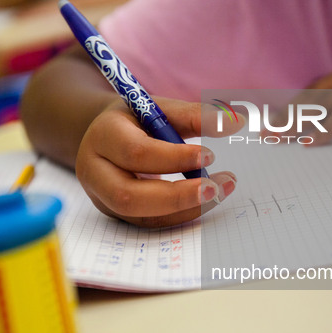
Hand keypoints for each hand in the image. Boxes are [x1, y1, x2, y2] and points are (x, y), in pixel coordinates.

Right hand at [75, 97, 244, 226]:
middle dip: (176, 197)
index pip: (136, 152)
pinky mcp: (116, 213)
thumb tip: (236, 121)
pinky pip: (149, 223)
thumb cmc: (137, 120)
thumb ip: (195, 115)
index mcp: (103, 135)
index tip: (210, 156)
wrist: (107, 136)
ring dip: (183, 210)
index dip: (174, 158)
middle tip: (216, 187)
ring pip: (139, 216)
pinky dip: (179, 214)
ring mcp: (102, 197)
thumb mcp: (160, 109)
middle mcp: (95, 170)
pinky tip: (204, 201)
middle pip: (128, 196)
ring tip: (217, 193)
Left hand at [263, 51, 331, 144]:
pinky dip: (330, 127)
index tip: (274, 122)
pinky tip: (310, 140)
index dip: (294, 107)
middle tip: (265, 133)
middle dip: (287, 114)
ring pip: (327, 102)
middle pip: (316, 95)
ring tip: (276, 137)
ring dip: (298, 121)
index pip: (319, 90)